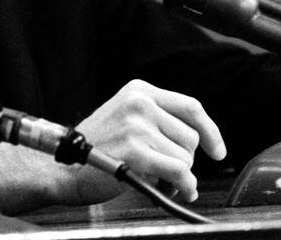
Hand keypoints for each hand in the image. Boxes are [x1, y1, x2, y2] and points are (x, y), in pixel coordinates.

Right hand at [64, 79, 224, 203]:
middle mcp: (139, 103)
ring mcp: (137, 125)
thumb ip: (158, 120)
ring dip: (179, 175)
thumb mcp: (125, 117)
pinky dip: (184, 185)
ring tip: (157, 178)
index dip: (210, 131)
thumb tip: (199, 142)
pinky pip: (179, 172)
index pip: (190, 107)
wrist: (63, 166)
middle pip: (190, 136)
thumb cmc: (96, 147)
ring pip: (186, 156)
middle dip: (184, 159)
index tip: (217, 150)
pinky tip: (177, 189)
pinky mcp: (136, 150)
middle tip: (167, 172)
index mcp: (138, 91)